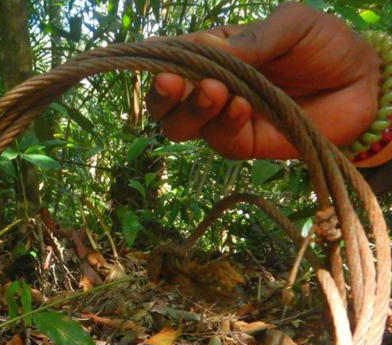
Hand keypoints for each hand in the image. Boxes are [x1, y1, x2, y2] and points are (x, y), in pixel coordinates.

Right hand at [146, 2, 380, 158]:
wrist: (364, 84)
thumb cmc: (326, 46)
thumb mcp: (293, 25)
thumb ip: (254, 38)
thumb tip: (205, 45)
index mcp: (214, 51)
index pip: (172, 57)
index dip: (157, 61)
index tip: (159, 62)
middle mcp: (211, 86)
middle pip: (164, 101)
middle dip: (162, 95)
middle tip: (172, 82)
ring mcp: (223, 118)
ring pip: (181, 126)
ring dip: (190, 110)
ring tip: (215, 92)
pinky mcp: (242, 143)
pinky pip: (219, 140)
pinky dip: (224, 123)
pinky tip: (241, 106)